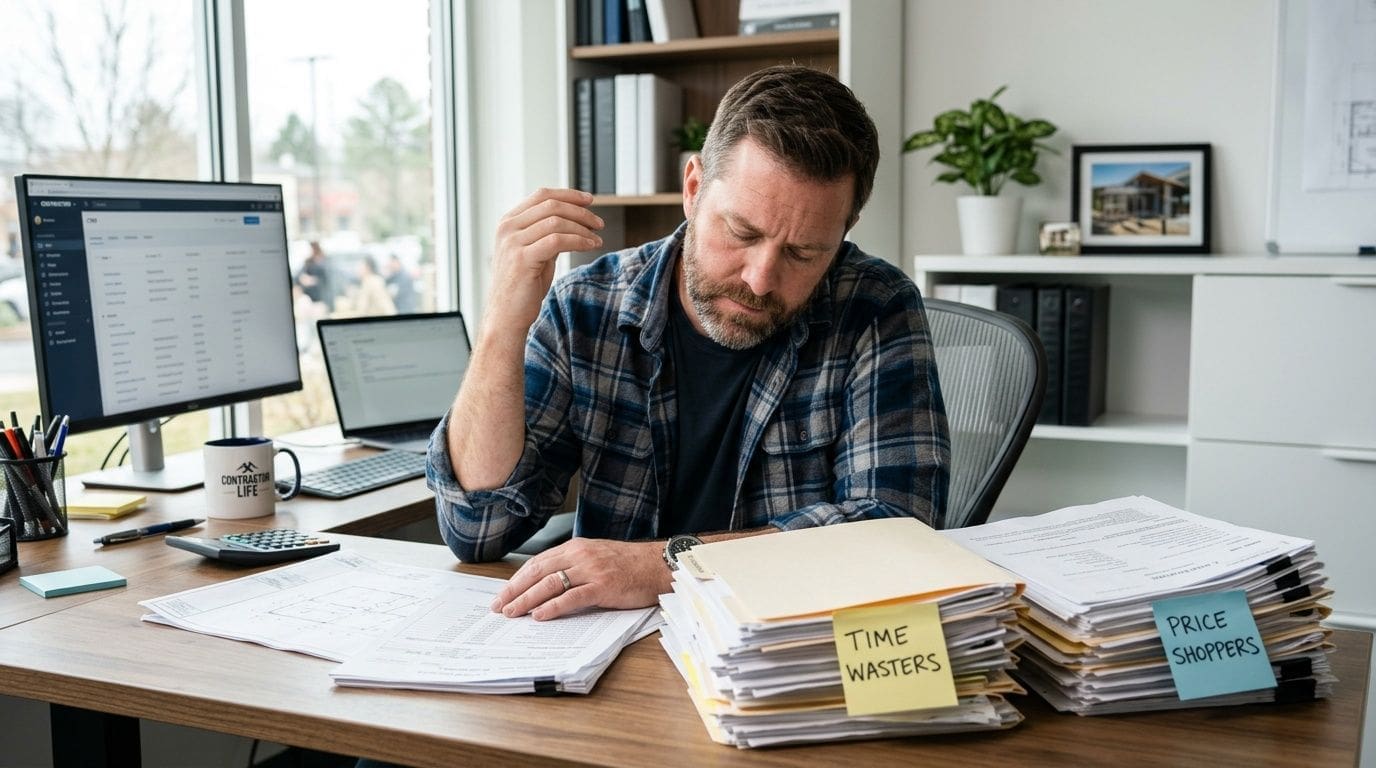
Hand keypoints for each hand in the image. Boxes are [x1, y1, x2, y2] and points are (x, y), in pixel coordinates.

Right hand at [487, 187, 603, 331]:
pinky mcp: (522, 259)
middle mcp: (508, 228)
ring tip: (597, 238)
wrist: (507, 316)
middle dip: (580, 212)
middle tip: (599, 223)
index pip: (542, 195)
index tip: (590, 200)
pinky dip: (578, 240)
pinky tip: (590, 246)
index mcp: (508, 222)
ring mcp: (513, 242)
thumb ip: (547, 234)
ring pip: (556, 221)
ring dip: (582, 228)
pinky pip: (558, 241)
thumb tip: (574, 219)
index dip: (569, 195)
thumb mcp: (535, 252)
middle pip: (551, 205)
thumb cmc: (523, 287)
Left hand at [492, 538, 671, 620]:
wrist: (657, 565)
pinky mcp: (603, 586)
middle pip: (538, 572)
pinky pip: (572, 597)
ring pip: (550, 584)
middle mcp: (580, 555)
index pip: (538, 562)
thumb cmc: (629, 565)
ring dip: (527, 599)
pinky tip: (540, 615)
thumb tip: (548, 585)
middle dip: (515, 589)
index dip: (518, 579)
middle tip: (499, 606)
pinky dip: (553, 607)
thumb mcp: (596, 557)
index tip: (504, 593)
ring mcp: (591, 570)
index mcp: (576, 547)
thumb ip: (574, 566)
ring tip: (512, 612)